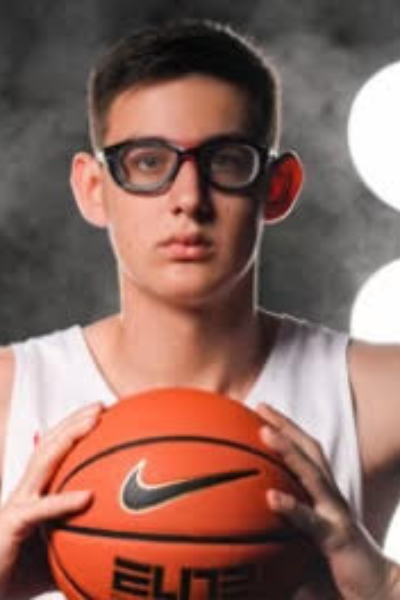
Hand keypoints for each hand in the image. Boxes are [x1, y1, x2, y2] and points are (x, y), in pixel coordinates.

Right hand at [0, 402, 102, 592]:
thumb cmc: (20, 572)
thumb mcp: (60, 549)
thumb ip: (84, 536)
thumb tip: (125, 537)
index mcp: (36, 491)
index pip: (54, 448)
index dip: (74, 427)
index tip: (103, 413)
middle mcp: (26, 491)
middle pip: (48, 444)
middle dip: (74, 420)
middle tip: (101, 406)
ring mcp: (17, 504)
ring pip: (42, 461)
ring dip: (69, 437)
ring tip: (94, 422)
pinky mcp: (11, 525)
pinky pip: (40, 511)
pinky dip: (63, 502)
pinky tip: (88, 497)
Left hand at [257, 403, 399, 599]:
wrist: (377, 585)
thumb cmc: (339, 556)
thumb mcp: (312, 528)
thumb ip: (290, 512)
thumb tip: (254, 503)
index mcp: (324, 490)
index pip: (306, 449)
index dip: (286, 426)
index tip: (260, 407)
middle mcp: (331, 494)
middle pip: (309, 450)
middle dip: (285, 426)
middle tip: (260, 408)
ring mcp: (336, 513)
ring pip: (312, 475)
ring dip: (288, 451)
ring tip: (264, 433)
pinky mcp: (338, 538)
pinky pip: (313, 522)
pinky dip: (293, 507)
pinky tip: (272, 498)